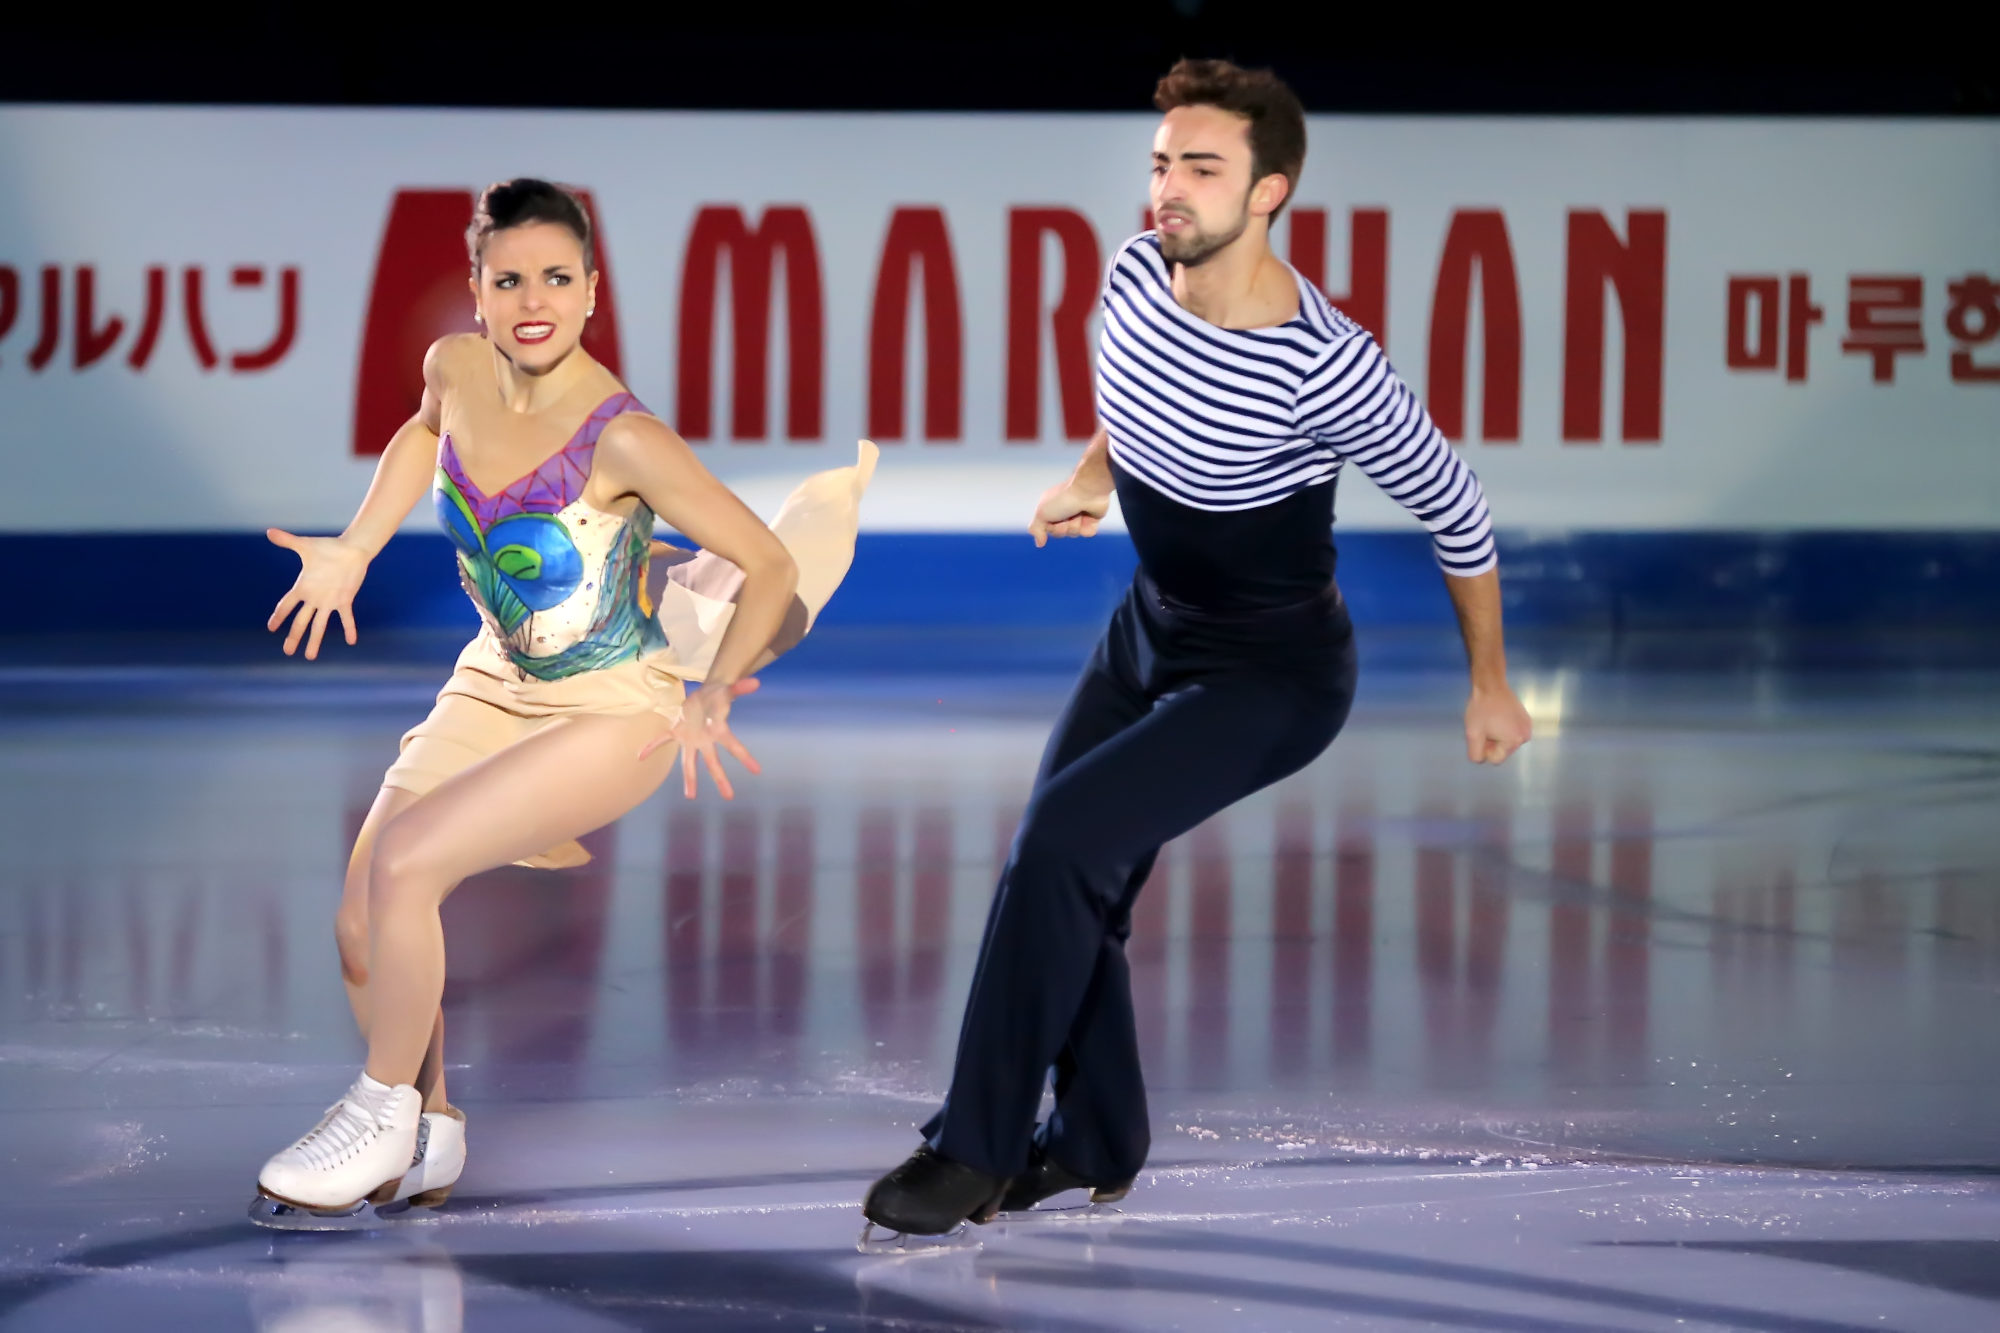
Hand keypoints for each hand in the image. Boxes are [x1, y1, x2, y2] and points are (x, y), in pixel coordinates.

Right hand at [266, 529, 369, 658]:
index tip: (271, 628)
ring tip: (310, 657)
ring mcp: (329, 601)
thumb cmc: (328, 548)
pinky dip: (348, 628)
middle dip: (293, 636)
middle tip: (287, 652)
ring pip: (319, 625)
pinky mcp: (344, 600)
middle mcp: (314, 598)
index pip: (287, 605)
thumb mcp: (305, 546)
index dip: (279, 616)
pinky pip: (346, 618)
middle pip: (300, 621)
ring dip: (314, 640)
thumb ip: (287, 541)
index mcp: (303, 587)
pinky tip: (351, 641)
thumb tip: (269, 531)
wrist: (352, 549)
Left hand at [639, 678, 762, 797]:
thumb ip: (740, 687)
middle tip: (729, 796)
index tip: (757, 771)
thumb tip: (755, 682)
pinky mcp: (677, 731)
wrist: (705, 695)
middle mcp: (705, 740)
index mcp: (719, 730)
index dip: (745, 757)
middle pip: (713, 762)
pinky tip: (641, 756)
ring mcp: (690, 739)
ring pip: (689, 762)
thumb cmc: (718, 695)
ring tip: (690, 796)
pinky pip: (663, 739)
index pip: (734, 745)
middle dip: (720, 779)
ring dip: (690, 778)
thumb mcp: (727, 689)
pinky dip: (652, 746)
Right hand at [1028, 480, 1111, 547]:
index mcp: (1050, 508)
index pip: (1046, 529)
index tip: (1052, 517)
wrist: (1088, 490)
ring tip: (1078, 512)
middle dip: (1063, 527)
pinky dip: (1088, 526)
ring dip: (1075, 525)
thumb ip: (1035, 529)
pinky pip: (1088, 532)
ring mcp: (1078, 514)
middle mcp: (1063, 511)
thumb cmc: (1063, 498)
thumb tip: (1039, 543)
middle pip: (1060, 533)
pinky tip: (1088, 516)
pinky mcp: (1092, 517)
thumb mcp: (1041, 513)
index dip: (1050, 527)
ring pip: (1074, 534)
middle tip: (1067, 515)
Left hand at [1465, 684, 1531, 764]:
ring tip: (1492, 720)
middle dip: (1492, 743)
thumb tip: (1482, 760)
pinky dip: (1504, 728)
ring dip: (1498, 736)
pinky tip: (1499, 716)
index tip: (1482, 733)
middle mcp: (1525, 737)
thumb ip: (1476, 753)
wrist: (1491, 685)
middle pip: (1503, 751)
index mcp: (1514, 741)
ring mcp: (1528, 727)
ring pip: (1507, 742)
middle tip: (1485, 726)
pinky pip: (1512, 732)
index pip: (1495, 759)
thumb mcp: (1472, 735)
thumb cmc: (1481, 710)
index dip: (1484, 748)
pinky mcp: (1527, 720)